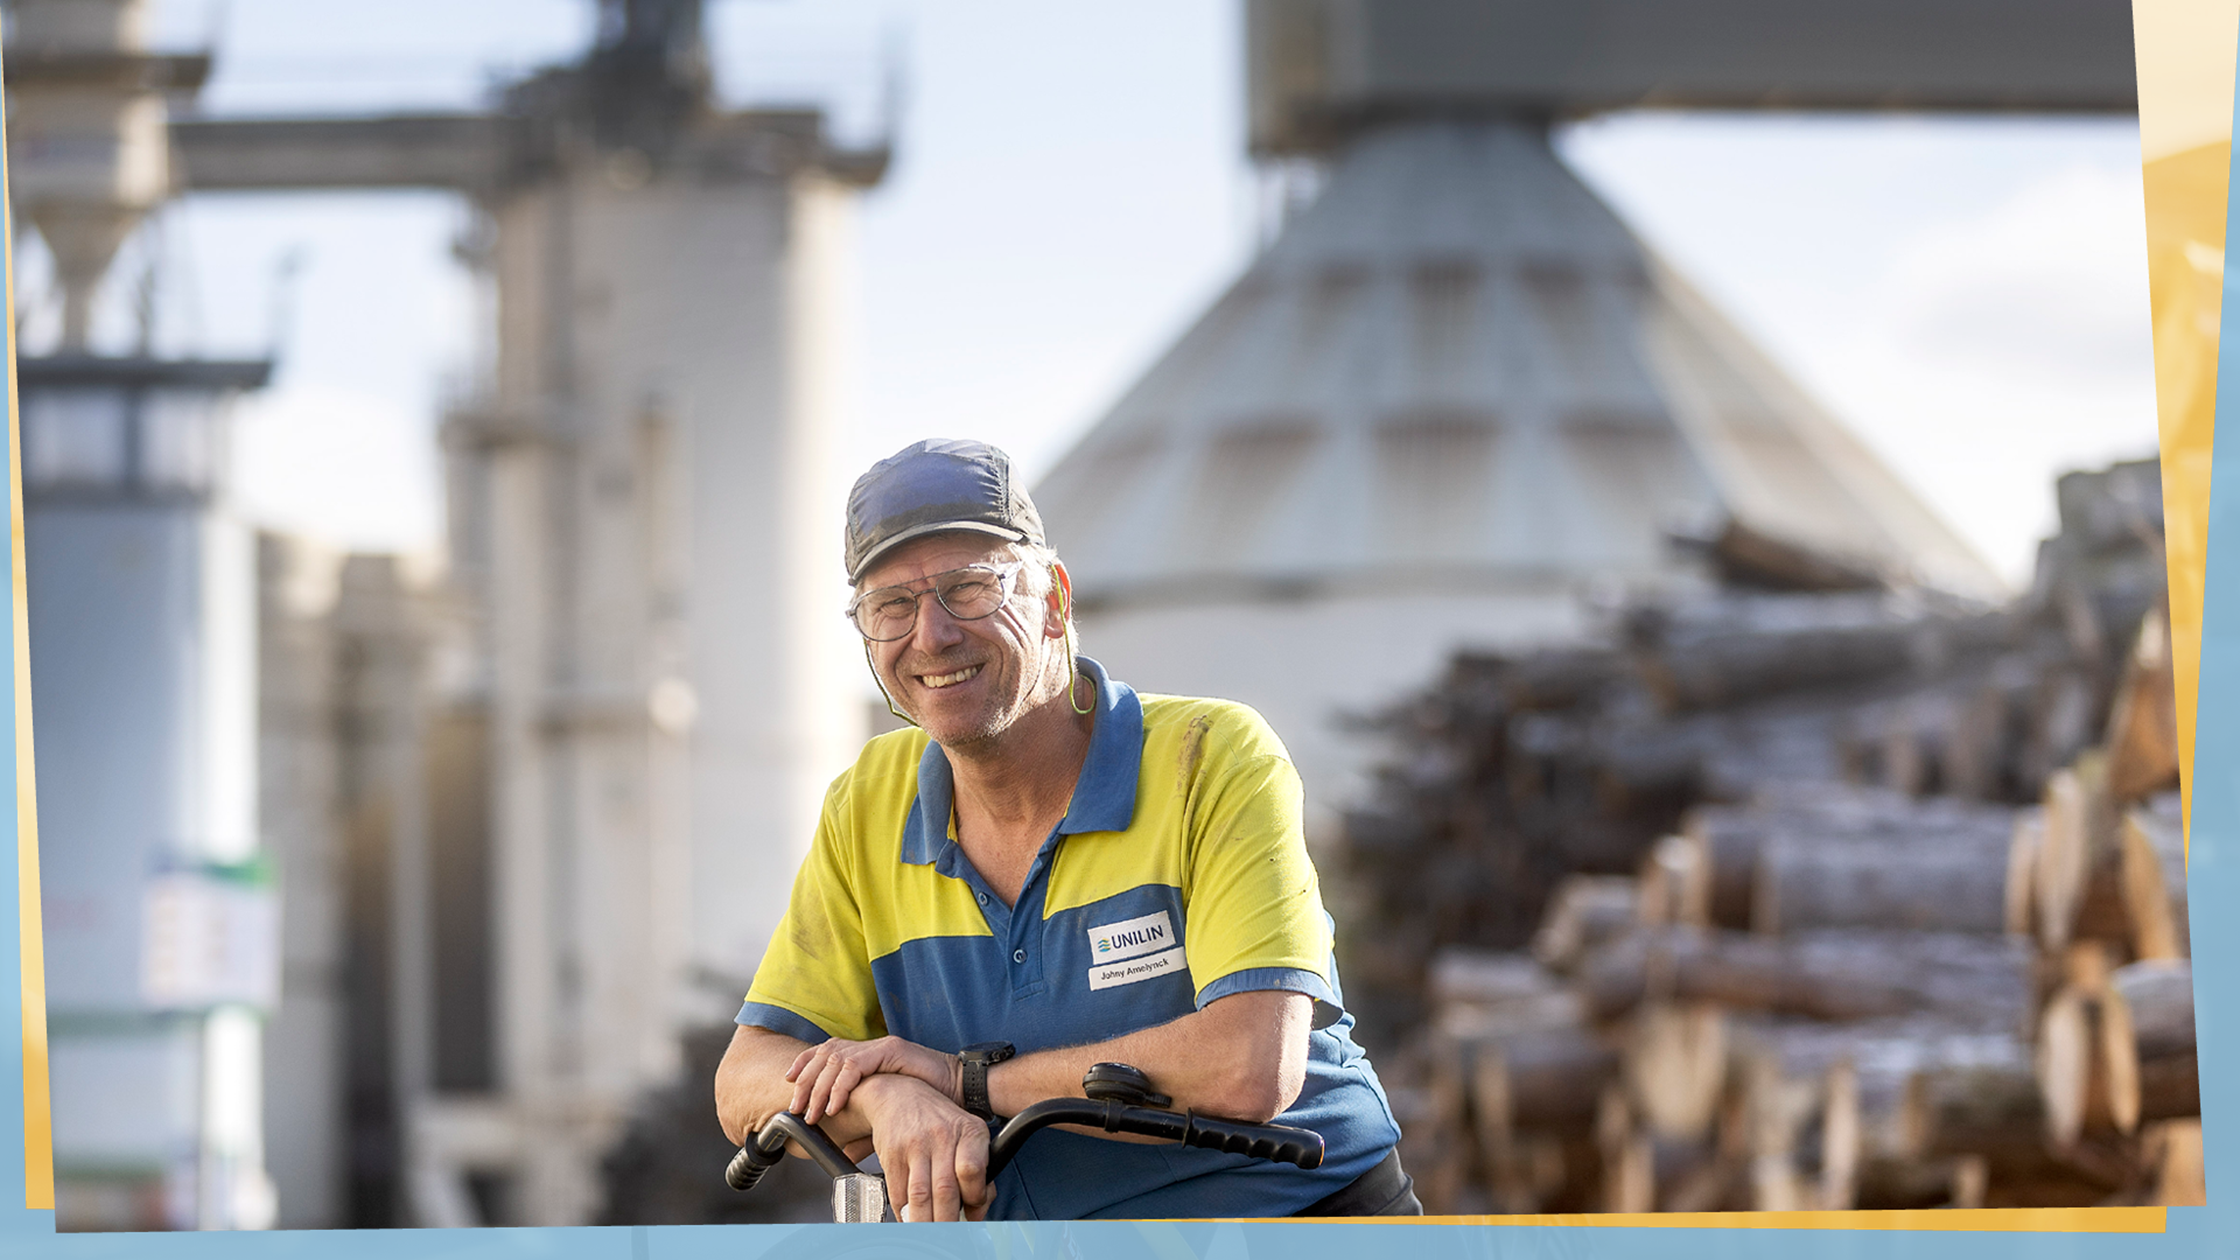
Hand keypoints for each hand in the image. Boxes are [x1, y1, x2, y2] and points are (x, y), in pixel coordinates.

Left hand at [788, 1035, 957, 1122]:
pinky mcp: (892, 1050)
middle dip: (807, 1080)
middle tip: (798, 1107)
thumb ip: (864, 1132)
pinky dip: (843, 1085)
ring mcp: (881, 1046)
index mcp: (866, 1056)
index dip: (804, 1064)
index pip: (826, 1052)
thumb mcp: (887, 1118)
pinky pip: (857, 1064)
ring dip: (821, 1086)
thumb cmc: (928, 1103)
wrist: (960, 1090)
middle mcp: (870, 1047)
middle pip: (825, 1053)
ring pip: (836, 1058)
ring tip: (815, 1111)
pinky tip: (837, 1104)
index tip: (790, 1084)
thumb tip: (844, 1156)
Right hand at [853, 1074, 991, 1221]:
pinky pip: (898, 1193)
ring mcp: (915, 1145)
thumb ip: (978, 1173)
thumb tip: (977, 1213)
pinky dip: (906, 1214)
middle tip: (951, 1236)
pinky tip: (912, 1219)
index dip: (974, 1198)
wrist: (899, 1095)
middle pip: (945, 1189)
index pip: (972, 1170)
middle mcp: (942, 1136)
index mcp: (969, 1131)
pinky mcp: (892, 1154)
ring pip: (920, 1196)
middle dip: (948, 1222)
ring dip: (926, 1223)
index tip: (972, 1212)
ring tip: (932, 1235)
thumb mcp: (967, 1135)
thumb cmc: (938, 1120)